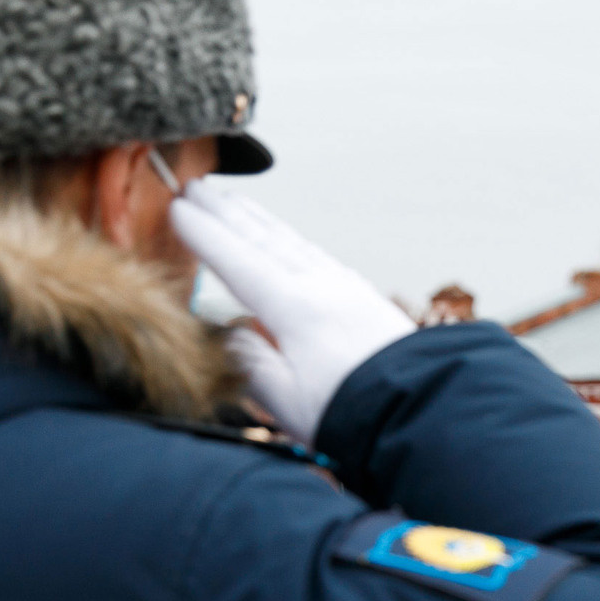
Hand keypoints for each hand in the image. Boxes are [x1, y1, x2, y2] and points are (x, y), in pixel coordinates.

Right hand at [167, 178, 415, 441]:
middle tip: (195, 186)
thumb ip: (249, 361)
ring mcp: (347, 289)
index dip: (203, 235)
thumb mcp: (287, 400)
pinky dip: (293, 241)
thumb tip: (226, 331)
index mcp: (294, 309)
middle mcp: (321, 288)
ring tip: (234, 201)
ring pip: (293, 242)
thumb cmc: (354, 414)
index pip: (237, 261)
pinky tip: (289, 241)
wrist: (423, 410)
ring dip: (259, 220)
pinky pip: (319, 256)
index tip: (176, 209)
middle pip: (263, 240)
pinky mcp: (366, 300)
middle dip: (226, 212)